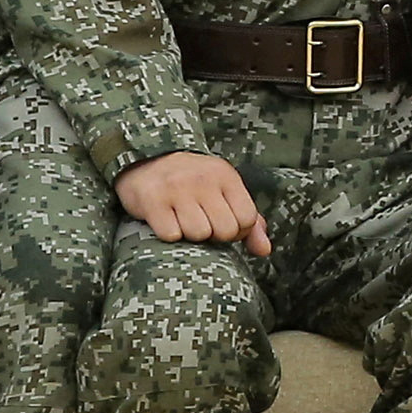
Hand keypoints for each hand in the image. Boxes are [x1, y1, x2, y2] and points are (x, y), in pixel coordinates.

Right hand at [116, 149, 270, 254]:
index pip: (247, 219)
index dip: (237, 230)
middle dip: (215, 235)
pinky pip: (171, 235)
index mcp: (226, 176)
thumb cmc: (193, 184)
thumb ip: (249, 222)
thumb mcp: (225, 192)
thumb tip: (265, 251)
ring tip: (183, 219)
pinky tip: (166, 220)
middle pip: (225, 230)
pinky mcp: (152, 200)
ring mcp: (176, 188)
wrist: (146, 162)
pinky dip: (169, 234)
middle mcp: (203, 179)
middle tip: (201, 222)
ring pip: (199, 235)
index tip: (222, 223)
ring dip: (191, 236)